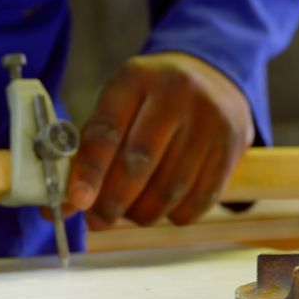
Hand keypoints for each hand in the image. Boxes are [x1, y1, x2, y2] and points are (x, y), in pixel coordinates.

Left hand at [66, 52, 253, 228]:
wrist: (213, 78)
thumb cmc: (150, 101)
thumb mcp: (118, 108)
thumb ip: (90, 153)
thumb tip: (65, 206)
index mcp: (136, 78)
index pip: (107, 130)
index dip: (90, 171)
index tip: (78, 202)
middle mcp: (176, 92)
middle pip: (140, 162)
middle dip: (114, 201)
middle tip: (99, 220)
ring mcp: (210, 117)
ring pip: (170, 187)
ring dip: (144, 212)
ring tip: (131, 212)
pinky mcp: (233, 143)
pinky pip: (201, 198)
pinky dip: (176, 214)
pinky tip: (164, 209)